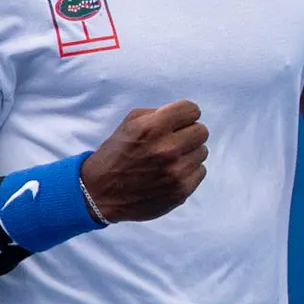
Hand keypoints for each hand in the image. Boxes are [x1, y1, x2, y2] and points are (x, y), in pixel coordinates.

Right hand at [80, 100, 209, 222]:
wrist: (101, 193)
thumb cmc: (115, 155)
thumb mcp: (129, 123)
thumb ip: (157, 114)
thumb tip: (182, 116)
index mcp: (153, 127)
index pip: (192, 110)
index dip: (185, 115)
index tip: (178, 121)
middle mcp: (167, 148)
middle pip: (202, 131)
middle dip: (189, 133)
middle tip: (175, 140)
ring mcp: (176, 172)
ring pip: (202, 152)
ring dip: (189, 153)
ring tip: (170, 159)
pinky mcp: (181, 191)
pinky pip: (200, 172)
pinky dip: (189, 171)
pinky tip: (172, 173)